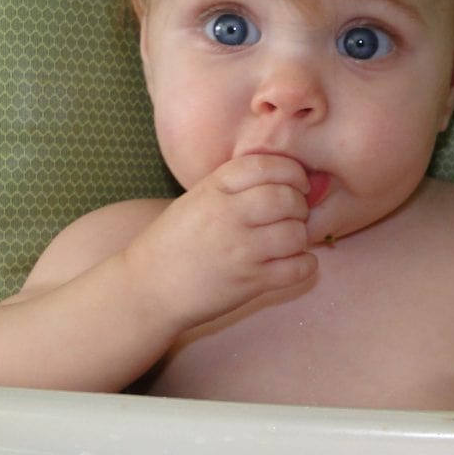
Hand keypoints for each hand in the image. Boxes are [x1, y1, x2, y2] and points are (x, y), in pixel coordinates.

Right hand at [124, 153, 316, 327]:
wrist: (148, 288)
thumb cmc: (175, 242)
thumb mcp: (197, 199)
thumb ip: (234, 185)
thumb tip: (285, 176)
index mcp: (214, 188)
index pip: (267, 165)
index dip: (292, 172)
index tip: (296, 184)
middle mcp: (228, 215)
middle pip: (287, 198)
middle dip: (299, 206)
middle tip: (293, 215)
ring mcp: (241, 250)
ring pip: (296, 234)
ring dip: (300, 237)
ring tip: (288, 241)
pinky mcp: (251, 282)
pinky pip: (298, 268)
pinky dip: (305, 265)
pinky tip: (293, 263)